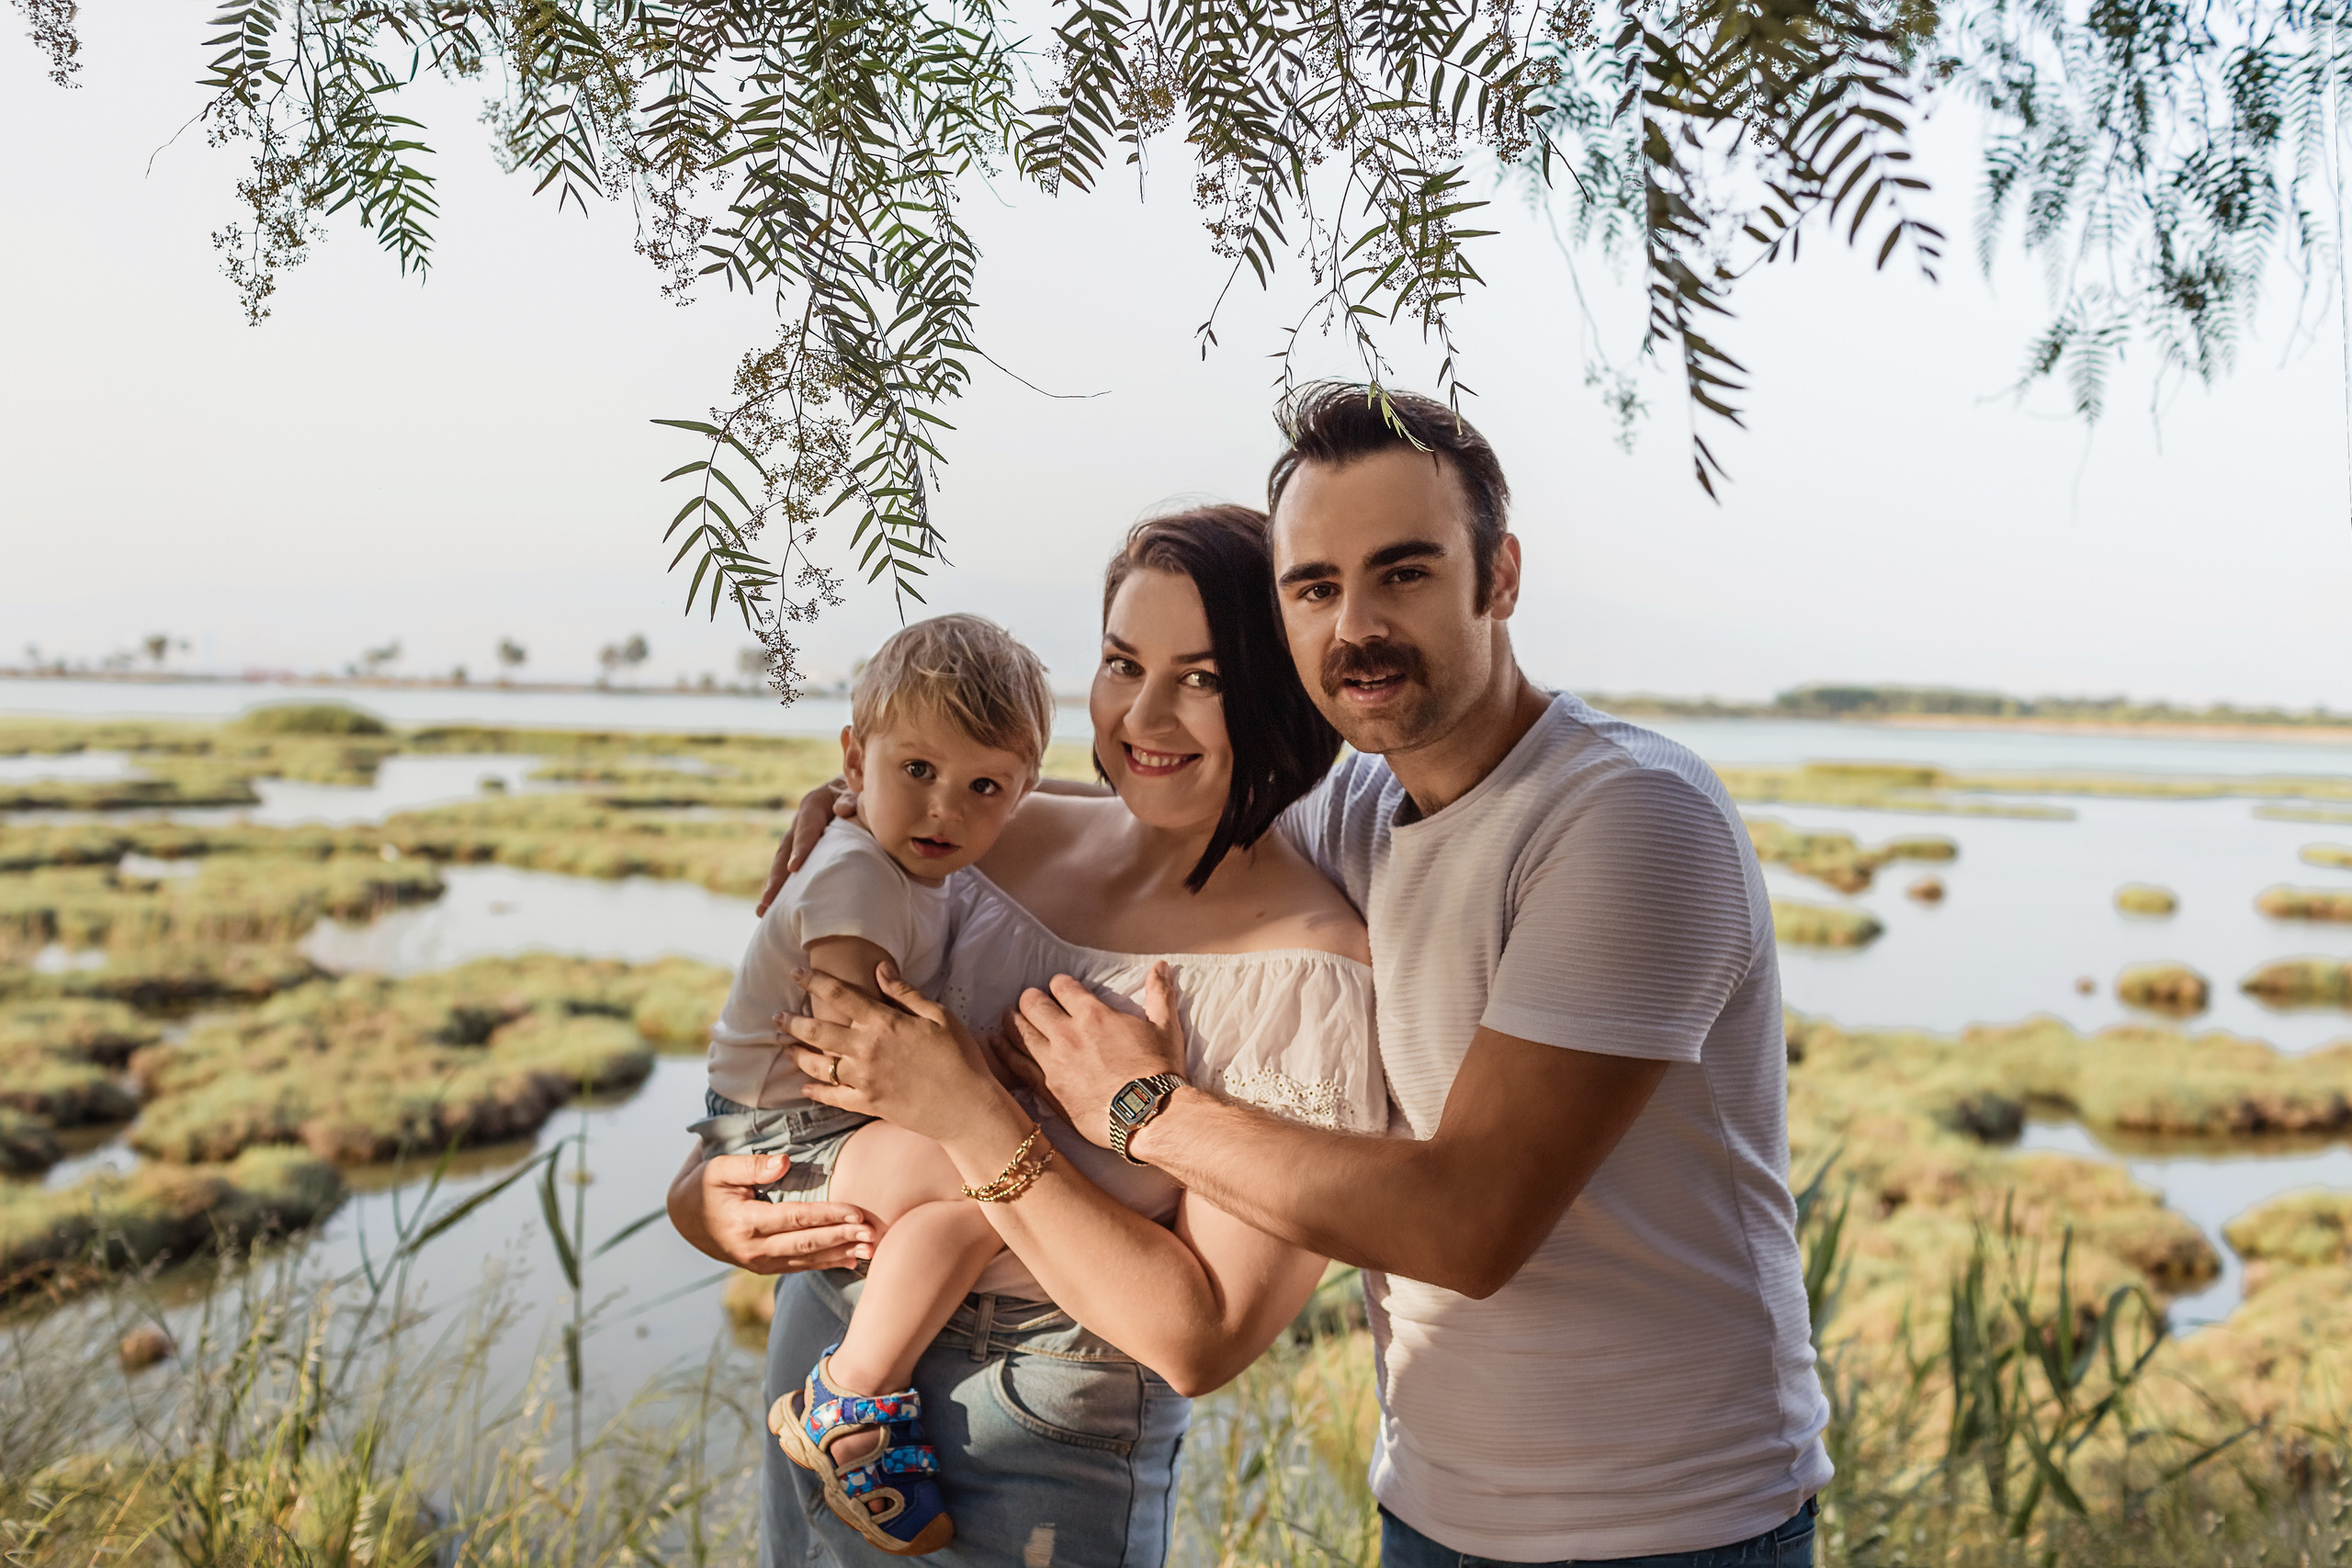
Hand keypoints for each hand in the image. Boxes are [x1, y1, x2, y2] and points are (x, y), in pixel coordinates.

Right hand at [666, 1146, 875, 1273]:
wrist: (684, 1219)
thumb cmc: (704, 1186)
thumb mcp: (718, 1168)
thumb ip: (751, 1165)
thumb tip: (784, 1163)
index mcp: (745, 1222)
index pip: (795, 1219)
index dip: (828, 1216)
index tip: (856, 1212)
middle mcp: (754, 1249)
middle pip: (806, 1243)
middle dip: (842, 1238)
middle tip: (872, 1233)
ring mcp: (759, 1262)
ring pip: (807, 1259)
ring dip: (840, 1254)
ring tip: (870, 1250)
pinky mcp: (764, 1267)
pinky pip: (800, 1267)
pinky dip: (826, 1264)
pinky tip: (849, 1261)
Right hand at [757, 778, 860, 915]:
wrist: (862, 791)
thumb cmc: (864, 792)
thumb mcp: (860, 790)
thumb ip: (853, 797)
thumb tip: (841, 810)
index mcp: (816, 802)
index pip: (807, 825)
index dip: (801, 847)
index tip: (794, 868)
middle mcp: (802, 820)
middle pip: (786, 848)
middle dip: (777, 875)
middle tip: (769, 899)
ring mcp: (800, 836)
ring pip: (783, 861)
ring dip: (774, 885)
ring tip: (763, 910)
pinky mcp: (804, 851)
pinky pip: (790, 869)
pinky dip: (785, 887)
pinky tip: (773, 910)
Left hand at [783, 962, 1007, 1142]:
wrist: (967, 1108)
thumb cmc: (960, 1058)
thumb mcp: (939, 1017)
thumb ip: (905, 993)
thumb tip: (880, 968)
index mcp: (884, 1023)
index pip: (839, 995)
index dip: (814, 981)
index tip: (796, 972)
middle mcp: (866, 1050)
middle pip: (817, 1031)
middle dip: (792, 1021)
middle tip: (776, 1016)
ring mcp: (863, 1079)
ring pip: (818, 1065)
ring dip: (798, 1055)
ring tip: (785, 1047)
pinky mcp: (867, 1103)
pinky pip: (832, 1097)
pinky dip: (815, 1092)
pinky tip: (804, 1088)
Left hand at [1003, 963, 1185, 1149]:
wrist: (1147, 1115)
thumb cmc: (1158, 1071)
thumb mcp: (1165, 1027)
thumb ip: (1159, 993)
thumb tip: (1162, 966)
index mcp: (1093, 1014)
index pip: (1062, 987)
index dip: (1059, 984)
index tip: (1060, 988)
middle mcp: (1067, 1033)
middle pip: (1033, 1004)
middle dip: (1031, 999)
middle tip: (1031, 1001)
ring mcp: (1053, 1062)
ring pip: (1019, 1031)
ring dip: (1013, 1020)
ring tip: (1009, 1016)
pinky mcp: (1046, 1088)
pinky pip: (1015, 1064)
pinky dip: (1002, 1050)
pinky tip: (994, 1043)